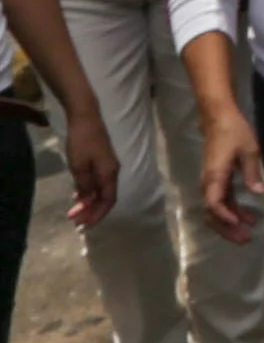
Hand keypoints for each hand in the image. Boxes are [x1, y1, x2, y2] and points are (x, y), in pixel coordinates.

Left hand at [57, 108, 114, 228]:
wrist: (85, 118)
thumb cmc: (82, 142)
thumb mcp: (79, 166)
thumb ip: (85, 184)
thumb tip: (88, 199)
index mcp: (109, 174)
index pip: (108, 200)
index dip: (98, 214)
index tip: (85, 225)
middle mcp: (111, 172)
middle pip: (105, 197)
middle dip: (91, 211)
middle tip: (74, 220)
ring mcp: (107, 166)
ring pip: (100, 190)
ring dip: (88, 202)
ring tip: (74, 211)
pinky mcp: (101, 161)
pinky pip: (96, 182)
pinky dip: (87, 192)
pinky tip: (77, 195)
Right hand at [195, 102, 263, 241]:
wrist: (218, 119)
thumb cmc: (234, 132)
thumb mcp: (249, 150)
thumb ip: (253, 172)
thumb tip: (258, 192)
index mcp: (214, 176)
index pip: (214, 202)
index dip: (224, 216)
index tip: (238, 225)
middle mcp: (209, 183)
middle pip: (213, 213)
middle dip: (227, 229)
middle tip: (244, 240)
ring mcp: (212, 183)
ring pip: (217, 210)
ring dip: (230, 224)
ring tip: (247, 236)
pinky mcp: (217, 181)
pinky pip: (222, 202)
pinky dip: (233, 212)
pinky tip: (249, 220)